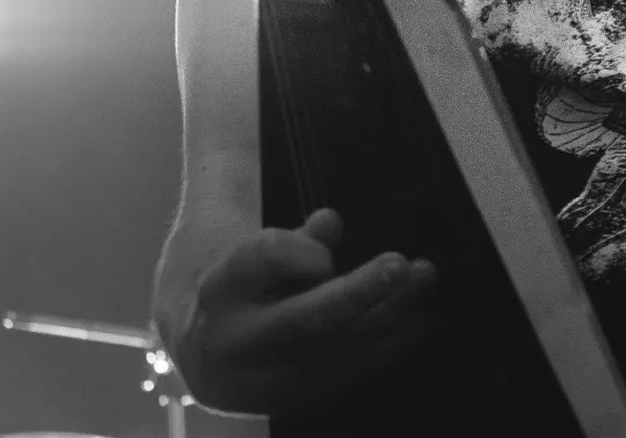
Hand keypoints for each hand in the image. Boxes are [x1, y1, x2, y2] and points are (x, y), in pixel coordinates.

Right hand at [174, 208, 438, 413]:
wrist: (201, 350)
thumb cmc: (244, 285)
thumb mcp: (255, 253)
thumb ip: (293, 241)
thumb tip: (331, 226)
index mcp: (221, 288)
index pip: (259, 261)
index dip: (298, 247)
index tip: (332, 221)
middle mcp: (237, 342)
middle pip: (301, 321)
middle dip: (356, 294)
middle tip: (400, 262)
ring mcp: (264, 383)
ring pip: (333, 351)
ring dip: (387, 316)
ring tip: (424, 279)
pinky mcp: (292, 403)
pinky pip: (346, 375)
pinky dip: (387, 347)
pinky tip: (418, 319)